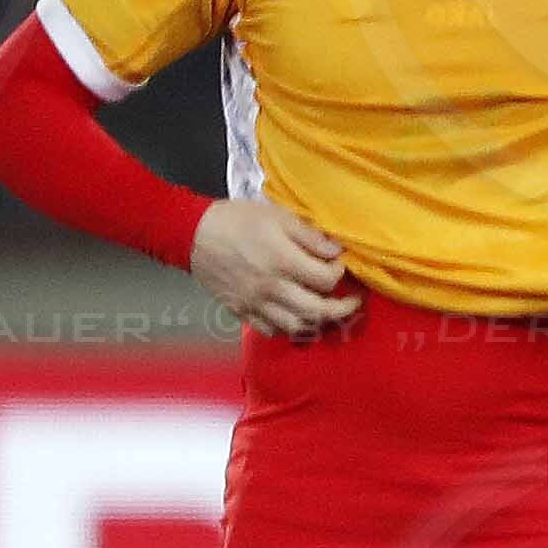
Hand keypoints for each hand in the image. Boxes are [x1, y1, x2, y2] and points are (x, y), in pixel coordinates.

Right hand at [193, 197, 358, 337]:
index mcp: (282, 261)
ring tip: (327, 312)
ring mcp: (255, 304)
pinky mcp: (241, 312)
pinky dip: (288, 329)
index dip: (340, 275)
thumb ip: (310, 235)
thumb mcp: (278, 216)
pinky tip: (296, 317)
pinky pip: (270, 331)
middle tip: (353, 302)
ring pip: (296, 327)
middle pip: (317, 311)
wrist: (194, 234)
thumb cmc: (238, 220)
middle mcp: (271, 288)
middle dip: (343, 309)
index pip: (326, 280)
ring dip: (318, 323)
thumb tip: (337, 252)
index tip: (340, 266)